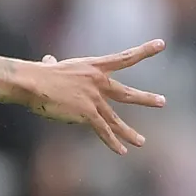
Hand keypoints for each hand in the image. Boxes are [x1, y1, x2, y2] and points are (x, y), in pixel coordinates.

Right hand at [18, 40, 166, 153]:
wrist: (33, 83)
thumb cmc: (38, 74)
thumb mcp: (52, 66)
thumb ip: (54, 64)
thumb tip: (48, 60)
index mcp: (94, 66)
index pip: (124, 57)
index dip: (144, 50)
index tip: (161, 44)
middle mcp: (99, 82)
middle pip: (127, 93)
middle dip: (146, 99)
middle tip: (162, 102)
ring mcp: (94, 98)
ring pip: (116, 120)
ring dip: (129, 133)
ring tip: (141, 142)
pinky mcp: (87, 113)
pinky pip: (103, 130)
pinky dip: (112, 142)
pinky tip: (121, 151)